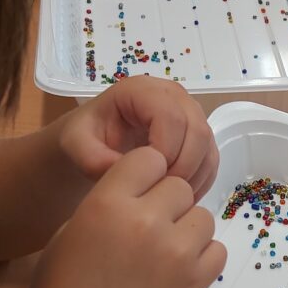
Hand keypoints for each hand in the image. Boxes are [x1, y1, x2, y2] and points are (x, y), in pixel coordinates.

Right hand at [23, 146, 226, 287]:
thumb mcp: (68, 234)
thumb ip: (108, 205)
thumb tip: (140, 193)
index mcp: (106, 204)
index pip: (149, 159)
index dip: (144, 174)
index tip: (136, 193)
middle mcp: (146, 221)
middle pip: (179, 187)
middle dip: (166, 203)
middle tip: (147, 231)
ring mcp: (177, 253)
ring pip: (202, 217)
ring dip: (186, 230)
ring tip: (160, 255)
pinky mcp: (198, 281)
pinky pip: (217, 250)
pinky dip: (202, 258)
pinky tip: (176, 273)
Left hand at [58, 76, 217, 199]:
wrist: (95, 143)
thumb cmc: (86, 138)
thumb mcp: (75, 144)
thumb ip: (92, 157)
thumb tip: (125, 171)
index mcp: (142, 90)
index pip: (171, 117)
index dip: (165, 150)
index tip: (147, 176)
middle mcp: (174, 97)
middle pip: (197, 131)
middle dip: (182, 167)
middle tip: (160, 192)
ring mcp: (191, 116)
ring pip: (208, 148)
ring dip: (192, 178)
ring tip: (167, 197)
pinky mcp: (200, 137)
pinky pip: (212, 161)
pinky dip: (199, 182)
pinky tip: (178, 197)